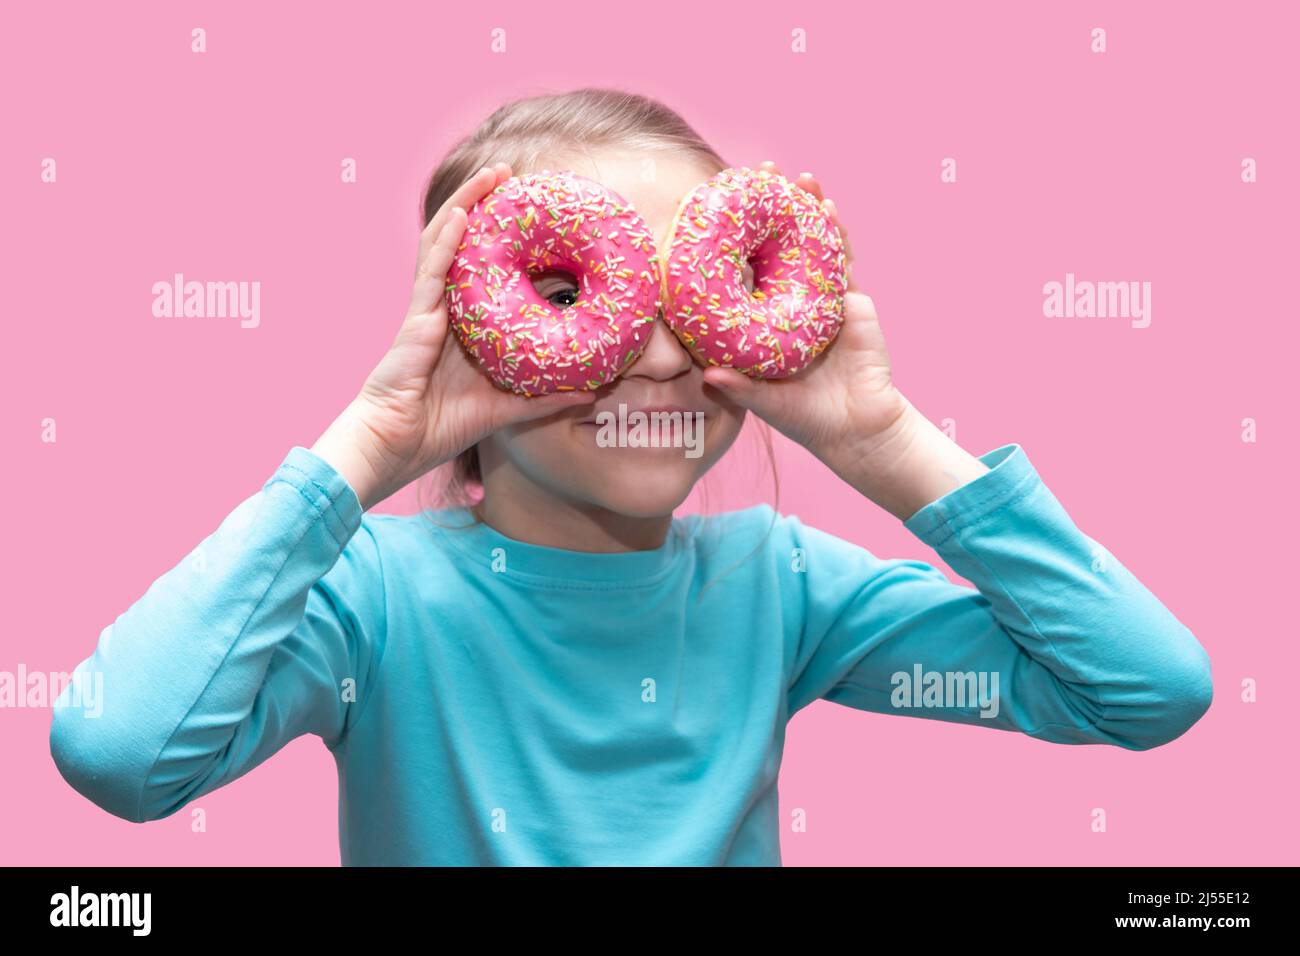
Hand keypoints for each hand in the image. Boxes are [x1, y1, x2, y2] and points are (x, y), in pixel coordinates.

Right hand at [311, 163, 594, 510]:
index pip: (488, 272)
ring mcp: (427, 308)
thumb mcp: (504, 409)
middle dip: (486, 207)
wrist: (394, 445)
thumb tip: (593, 390)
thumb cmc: (438, 428)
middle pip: (465, 244)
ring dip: (467, 205)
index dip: (510, 243)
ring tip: (491, 175)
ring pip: (445, 243)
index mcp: (463, 325)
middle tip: (512, 176)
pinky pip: (432, 270)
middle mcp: (445, 309)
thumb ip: (544, 398)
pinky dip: (447, 239)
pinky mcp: (415, 318)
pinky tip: (463, 213)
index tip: (538, 217)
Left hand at [702, 162, 908, 465]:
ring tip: (801, 179)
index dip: (732, 239)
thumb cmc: (806, 418)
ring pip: (813, 246)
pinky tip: (828, 208)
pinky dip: (836, 234)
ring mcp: (822, 299)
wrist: (858, 429)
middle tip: (760, 171)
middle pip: (778, 246)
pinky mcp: (852, 303)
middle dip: (773, 209)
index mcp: (763, 320)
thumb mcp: (767, 404)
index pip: (742, 271)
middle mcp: (789, 303)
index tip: (717, 204)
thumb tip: (708, 375)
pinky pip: (843, 262)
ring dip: (808, 210)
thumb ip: (740, 389)